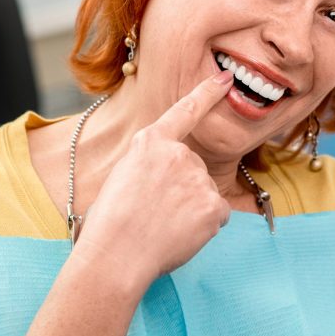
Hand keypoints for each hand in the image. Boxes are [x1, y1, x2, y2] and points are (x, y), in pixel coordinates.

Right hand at [72, 71, 233, 285]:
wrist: (115, 255)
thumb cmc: (108, 224)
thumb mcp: (121, 177)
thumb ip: (150, 167)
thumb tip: (167, 183)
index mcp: (150, 143)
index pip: (185, 111)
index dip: (207, 93)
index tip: (226, 80)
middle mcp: (178, 154)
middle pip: (192, 168)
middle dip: (181, 189)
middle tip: (154, 213)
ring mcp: (197, 178)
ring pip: (204, 193)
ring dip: (190, 209)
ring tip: (161, 227)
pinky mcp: (213, 204)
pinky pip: (217, 214)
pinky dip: (204, 227)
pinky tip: (180, 235)